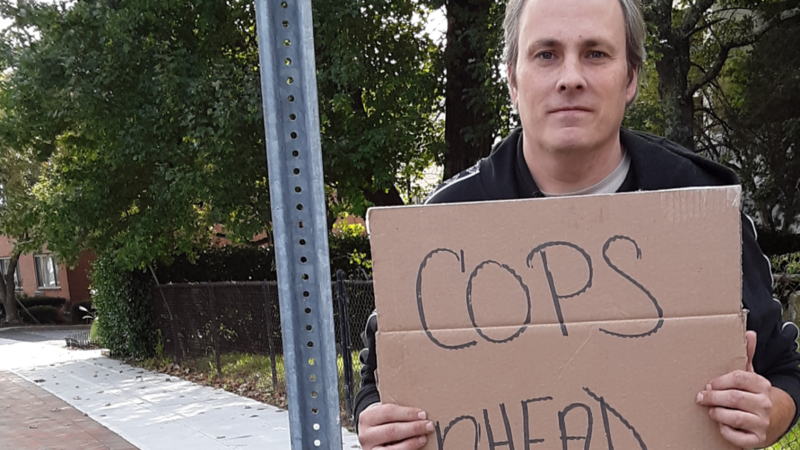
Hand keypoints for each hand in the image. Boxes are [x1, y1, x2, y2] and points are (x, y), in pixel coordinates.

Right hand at [358, 403, 434, 449]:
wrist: (370, 438)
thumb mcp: (384, 415)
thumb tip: (421, 415)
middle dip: (413, 428)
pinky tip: (416, 447)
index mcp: (367, 417)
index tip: (423, 414)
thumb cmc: (382, 424)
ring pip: (392, 448)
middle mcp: (365, 434)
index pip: (388, 412)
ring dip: (412, 443)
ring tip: (423, 438)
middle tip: (428, 426)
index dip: (407, 413)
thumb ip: (398, 414)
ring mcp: (370, 449)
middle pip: (392, 430)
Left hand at [697, 331, 795, 447]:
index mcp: (762, 385)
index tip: (708, 384)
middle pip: (734, 398)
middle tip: (700, 398)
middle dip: (713, 398)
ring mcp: (762, 423)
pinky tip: (721, 426)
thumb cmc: (754, 393)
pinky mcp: (758, 440)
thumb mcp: (752, 374)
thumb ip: (747, 355)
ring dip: (717, 414)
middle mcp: (764, 404)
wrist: (776, 418)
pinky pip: (738, 438)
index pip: (739, 378)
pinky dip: (726, 432)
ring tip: (710, 411)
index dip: (719, 381)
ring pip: (734, 418)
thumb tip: (749, 332)